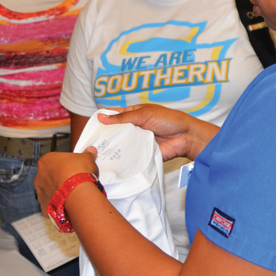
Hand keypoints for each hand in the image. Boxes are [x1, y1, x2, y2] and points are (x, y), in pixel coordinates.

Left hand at [35, 148, 98, 211]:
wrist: (77, 193)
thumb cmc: (78, 172)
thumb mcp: (86, 158)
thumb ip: (87, 154)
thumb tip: (90, 151)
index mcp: (46, 160)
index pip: (54, 161)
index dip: (64, 164)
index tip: (73, 167)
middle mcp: (40, 176)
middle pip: (50, 176)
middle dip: (60, 178)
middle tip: (73, 180)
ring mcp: (41, 192)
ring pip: (49, 191)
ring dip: (59, 192)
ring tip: (72, 193)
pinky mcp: (45, 206)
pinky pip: (51, 205)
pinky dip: (58, 205)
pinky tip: (68, 203)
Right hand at [99, 104, 217, 160]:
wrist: (185, 137)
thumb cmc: (168, 120)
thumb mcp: (144, 114)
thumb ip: (123, 118)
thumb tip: (101, 117)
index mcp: (133, 115)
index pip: (114, 116)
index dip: (103, 120)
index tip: (90, 127)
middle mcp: (133, 128)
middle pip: (115, 132)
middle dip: (104, 137)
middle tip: (90, 143)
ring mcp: (137, 141)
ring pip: (120, 144)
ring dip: (112, 148)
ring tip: (96, 153)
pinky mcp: (141, 153)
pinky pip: (129, 156)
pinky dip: (121, 158)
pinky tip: (109, 161)